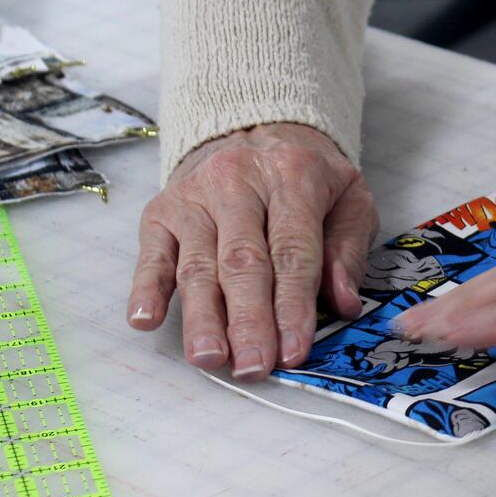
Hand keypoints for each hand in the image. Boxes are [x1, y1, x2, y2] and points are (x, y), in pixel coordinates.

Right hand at [127, 122, 377, 378]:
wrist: (256, 129)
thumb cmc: (308, 178)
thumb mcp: (350, 200)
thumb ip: (349, 251)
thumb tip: (343, 303)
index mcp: (293, 175)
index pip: (293, 251)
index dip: (293, 306)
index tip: (294, 352)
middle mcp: (238, 180)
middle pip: (242, 261)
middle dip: (248, 320)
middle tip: (254, 367)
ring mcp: (194, 195)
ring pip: (197, 264)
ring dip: (202, 317)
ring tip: (210, 358)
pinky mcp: (161, 210)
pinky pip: (151, 253)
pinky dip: (146, 288)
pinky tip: (145, 320)